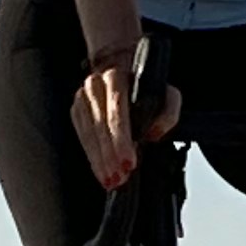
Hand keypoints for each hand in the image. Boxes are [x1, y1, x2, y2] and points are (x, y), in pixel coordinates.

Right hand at [69, 52, 179, 192]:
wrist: (120, 63)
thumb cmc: (145, 84)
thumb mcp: (167, 92)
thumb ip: (168, 112)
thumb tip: (154, 134)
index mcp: (117, 77)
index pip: (117, 110)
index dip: (122, 139)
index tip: (129, 162)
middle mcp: (96, 84)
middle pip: (99, 126)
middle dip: (109, 156)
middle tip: (118, 179)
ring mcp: (83, 97)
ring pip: (87, 133)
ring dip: (98, 160)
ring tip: (110, 181)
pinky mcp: (76, 109)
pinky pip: (81, 136)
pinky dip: (91, 156)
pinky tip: (100, 172)